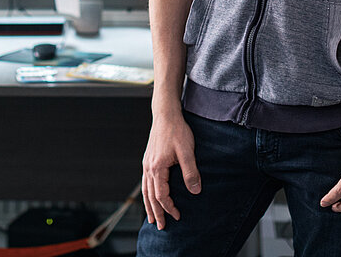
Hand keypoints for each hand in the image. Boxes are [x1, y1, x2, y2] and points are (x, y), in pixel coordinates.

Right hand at [141, 112, 200, 228]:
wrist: (166, 114)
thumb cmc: (177, 131)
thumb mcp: (187, 152)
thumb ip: (190, 172)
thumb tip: (195, 191)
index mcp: (157, 168)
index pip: (161, 195)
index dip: (169, 207)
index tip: (178, 216)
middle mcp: (148, 167)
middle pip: (150, 196)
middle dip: (156, 212)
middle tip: (161, 227)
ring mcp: (146, 163)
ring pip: (145, 190)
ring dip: (148, 205)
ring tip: (152, 218)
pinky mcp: (148, 159)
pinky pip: (145, 181)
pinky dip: (146, 193)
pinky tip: (149, 196)